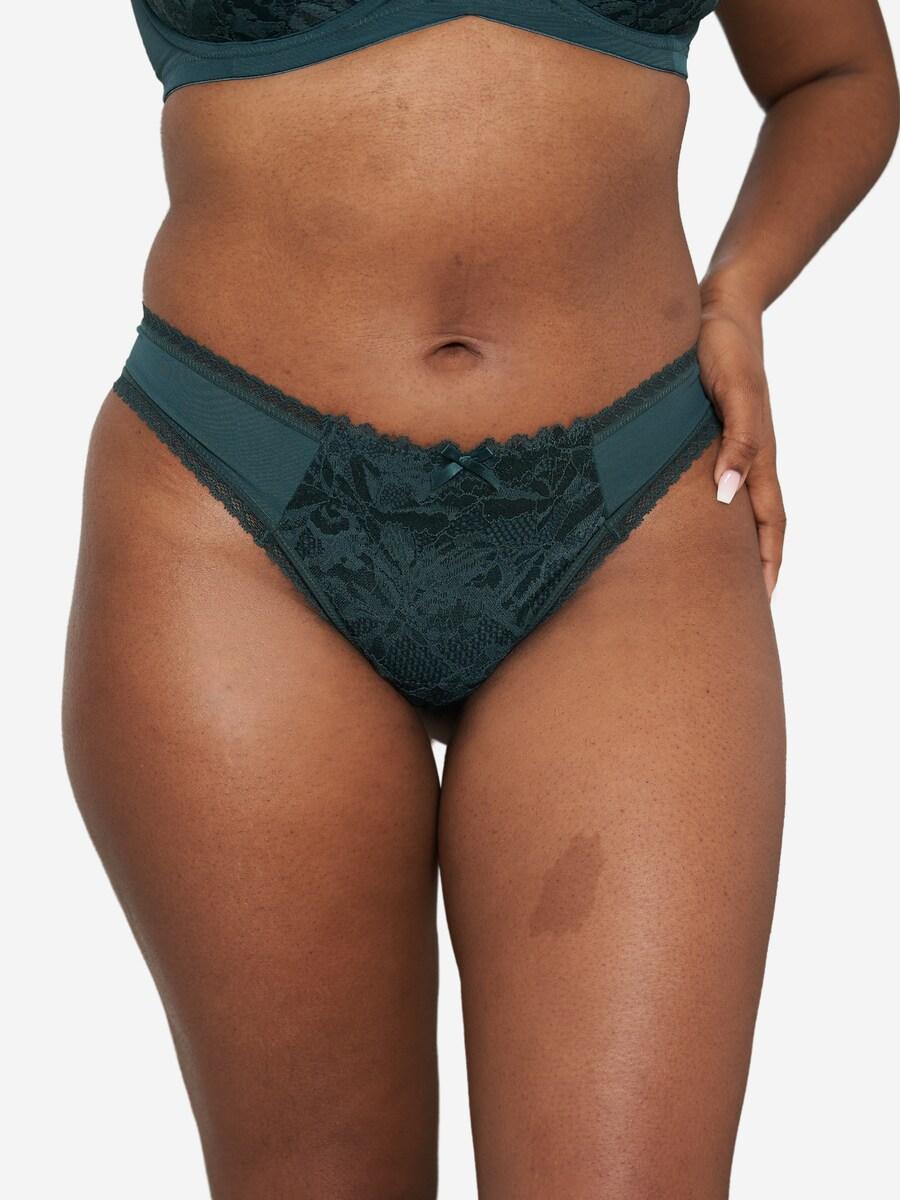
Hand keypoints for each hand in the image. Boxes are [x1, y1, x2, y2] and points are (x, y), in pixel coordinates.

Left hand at [696, 297, 785, 600]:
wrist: (719, 308)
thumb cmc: (725, 349)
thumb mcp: (733, 393)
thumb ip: (737, 442)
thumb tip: (729, 496)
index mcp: (758, 454)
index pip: (770, 522)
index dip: (769, 562)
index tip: (762, 602)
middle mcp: (748, 457)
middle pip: (758, 524)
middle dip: (754, 566)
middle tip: (740, 607)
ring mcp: (732, 446)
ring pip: (738, 507)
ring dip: (734, 544)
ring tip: (719, 579)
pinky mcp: (713, 434)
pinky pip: (719, 482)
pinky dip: (714, 512)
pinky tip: (696, 522)